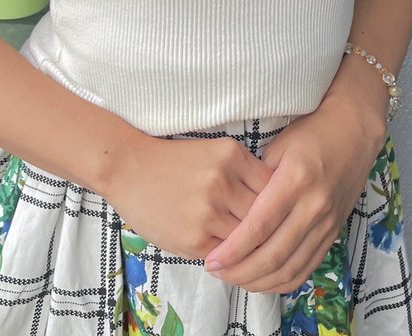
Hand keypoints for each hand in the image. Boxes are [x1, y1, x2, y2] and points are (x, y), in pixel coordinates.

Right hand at [103, 132, 274, 261]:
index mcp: (231, 156)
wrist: (129, 169)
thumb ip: (244, 174)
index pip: (274, 186)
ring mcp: (208, 212)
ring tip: (257, 251)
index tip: (282, 211)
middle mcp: (223, 182)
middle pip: (264, 215)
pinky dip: (233, 258)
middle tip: (276, 237)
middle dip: (270, 228)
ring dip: (252, 247)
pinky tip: (232, 255)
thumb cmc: (175, 162)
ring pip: (248, 238)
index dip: (280, 202)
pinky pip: (227, 255)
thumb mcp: (215, 153)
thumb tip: (277, 202)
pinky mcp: (195, 239)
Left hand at [202, 105, 385, 293]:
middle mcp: (314, 206)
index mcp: (295, 180)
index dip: (234, 249)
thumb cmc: (310, 134)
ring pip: (290, 268)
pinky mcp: (334, 233)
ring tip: (234, 279)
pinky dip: (282, 281)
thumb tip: (234, 211)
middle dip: (241, 271)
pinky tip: (262, 280)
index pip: (260, 226)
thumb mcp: (278, 146)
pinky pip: (307, 268)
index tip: (211, 260)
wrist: (354, 133)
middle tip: (216, 272)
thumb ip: (258, 180)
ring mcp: (327, 223)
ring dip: (259, 282)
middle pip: (274, 254)